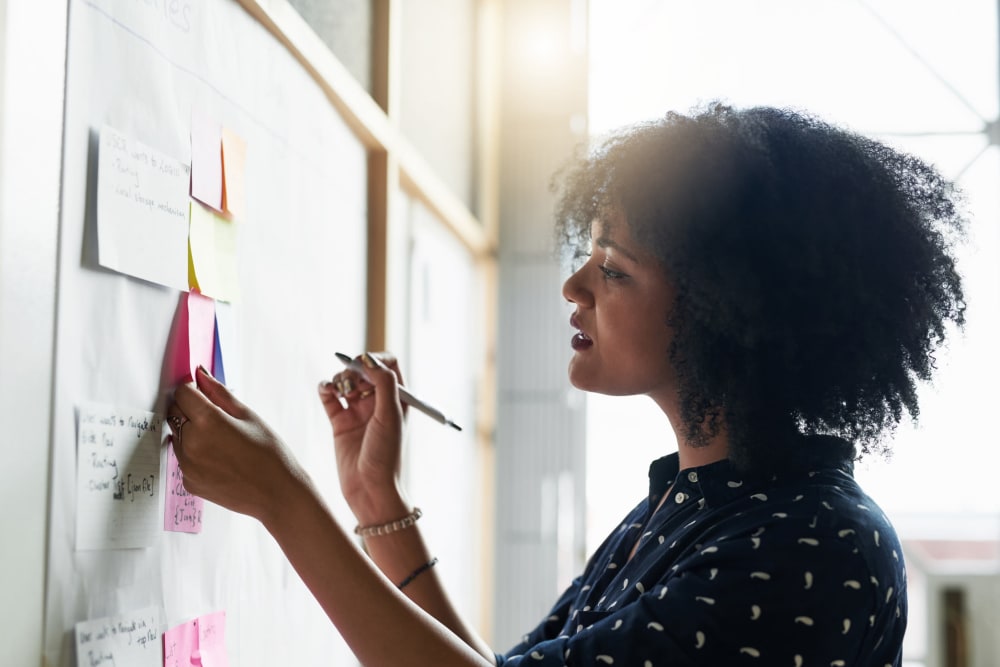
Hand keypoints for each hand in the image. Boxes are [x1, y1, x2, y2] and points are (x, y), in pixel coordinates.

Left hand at [168, 367, 306, 524]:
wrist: (277, 494)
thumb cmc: (269, 454)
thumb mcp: (248, 416)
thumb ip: (219, 393)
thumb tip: (200, 374)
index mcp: (207, 422)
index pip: (182, 393)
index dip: (193, 390)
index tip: (204, 394)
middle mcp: (191, 443)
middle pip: (175, 413)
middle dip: (190, 410)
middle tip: (217, 418)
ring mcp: (187, 466)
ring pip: (177, 437)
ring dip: (191, 432)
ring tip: (222, 442)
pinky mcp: (188, 482)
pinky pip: (183, 459)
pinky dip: (195, 454)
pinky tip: (220, 459)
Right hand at [317, 352, 408, 522]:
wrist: (370, 490)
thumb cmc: (387, 455)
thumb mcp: (390, 416)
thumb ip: (383, 384)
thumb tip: (369, 358)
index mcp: (397, 398)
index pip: (387, 364)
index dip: (373, 359)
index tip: (362, 365)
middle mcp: (378, 402)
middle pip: (363, 370)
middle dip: (353, 369)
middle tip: (350, 383)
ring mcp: (358, 412)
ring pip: (345, 381)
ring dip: (339, 378)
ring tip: (339, 391)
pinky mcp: (339, 422)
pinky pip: (329, 397)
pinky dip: (325, 388)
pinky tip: (326, 390)